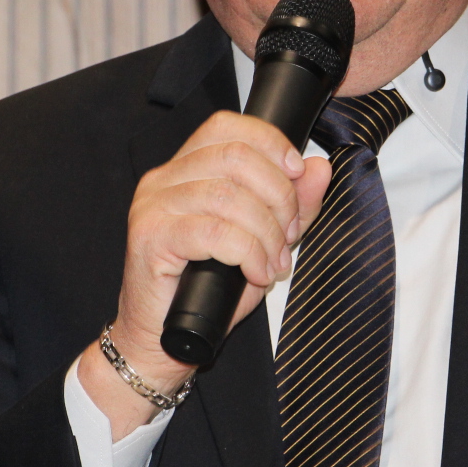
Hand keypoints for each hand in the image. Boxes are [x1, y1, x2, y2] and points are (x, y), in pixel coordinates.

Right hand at [78, 111, 331, 435]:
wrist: (162, 340)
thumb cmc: (205, 291)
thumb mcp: (263, 240)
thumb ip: (293, 204)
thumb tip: (318, 168)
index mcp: (186, 168)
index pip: (229, 126)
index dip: (270, 143)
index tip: (297, 173)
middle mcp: (164, 178)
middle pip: (235, 156)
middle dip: (278, 195)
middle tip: (287, 234)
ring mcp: (153, 205)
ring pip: (229, 196)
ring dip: (266, 231)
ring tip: (272, 261)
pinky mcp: (150, 237)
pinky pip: (215, 232)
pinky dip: (248, 252)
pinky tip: (257, 272)